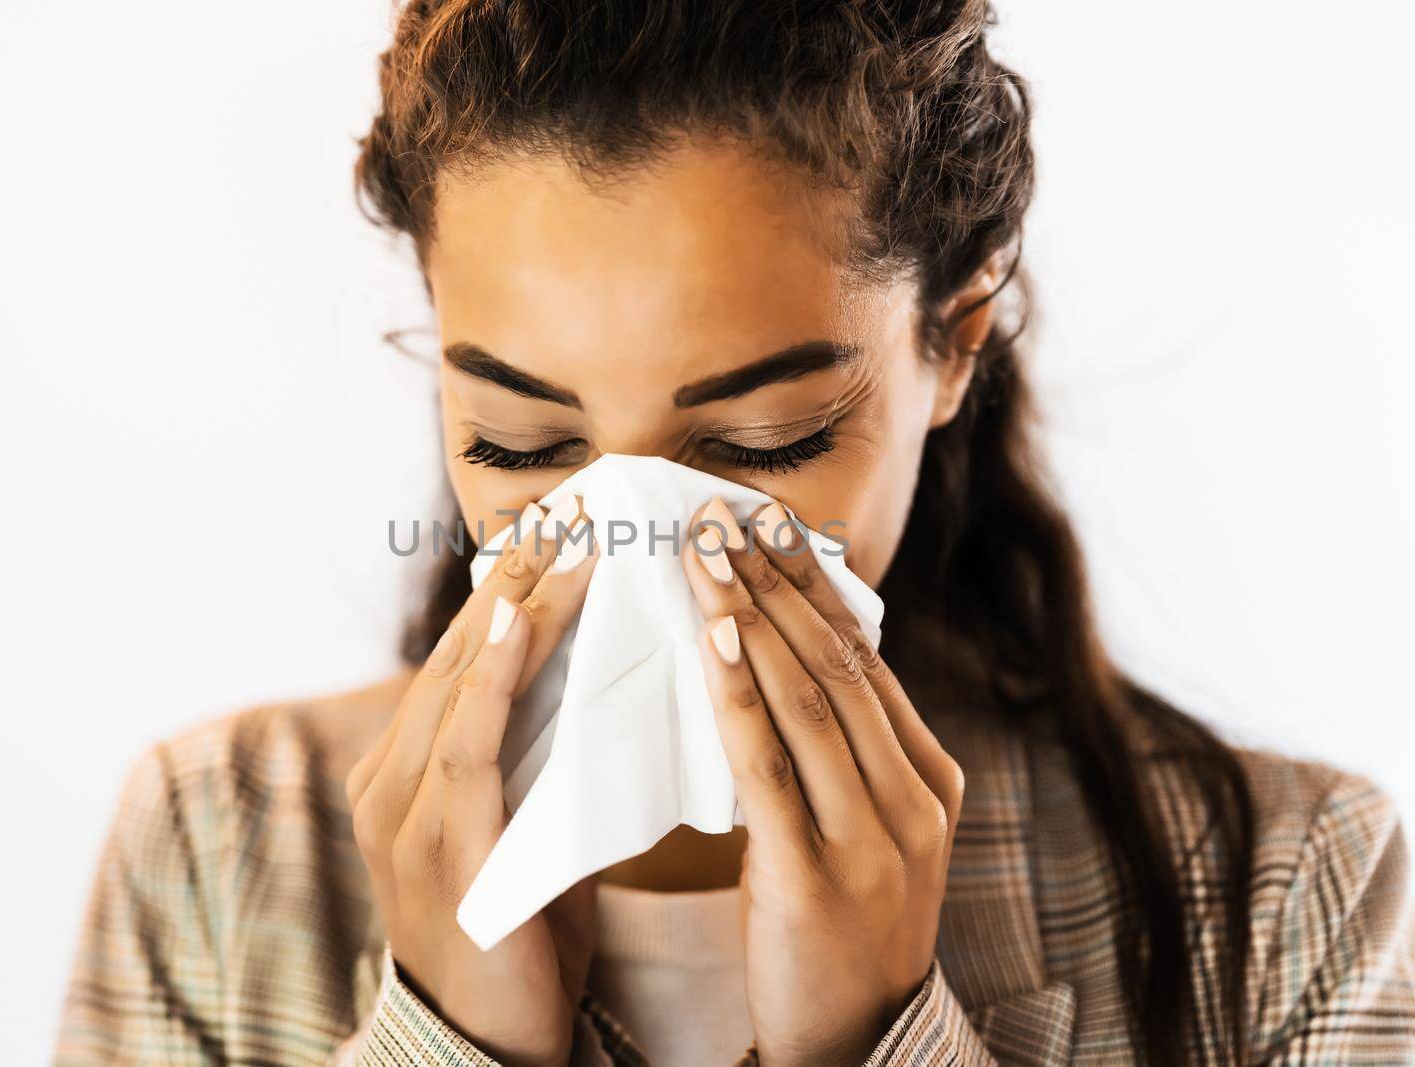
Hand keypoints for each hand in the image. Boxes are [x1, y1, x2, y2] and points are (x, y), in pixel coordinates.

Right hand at [345, 499, 599, 1066]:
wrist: (484, 1047)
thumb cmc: (518, 937)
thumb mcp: (526, 831)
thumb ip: (539, 761)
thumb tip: (600, 686)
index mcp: (411, 770)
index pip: (466, 658)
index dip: (516, 588)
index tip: (568, 526)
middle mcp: (392, 778)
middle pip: (460, 652)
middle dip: (520, 575)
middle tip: (579, 504)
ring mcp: (404, 810)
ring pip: (461, 679)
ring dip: (519, 602)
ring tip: (570, 537)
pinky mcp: (437, 845)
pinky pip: (464, 741)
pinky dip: (490, 672)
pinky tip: (519, 617)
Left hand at [682, 498, 964, 1066]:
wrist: (855, 1045)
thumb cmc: (842, 929)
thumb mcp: (864, 832)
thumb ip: (839, 756)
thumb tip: (778, 661)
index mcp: (931, 781)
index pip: (865, 660)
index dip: (813, 586)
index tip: (765, 523)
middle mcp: (913, 799)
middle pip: (837, 665)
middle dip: (775, 581)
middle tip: (719, 516)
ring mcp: (874, 839)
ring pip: (808, 700)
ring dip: (752, 616)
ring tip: (704, 554)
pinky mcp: (817, 876)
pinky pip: (770, 767)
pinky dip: (741, 694)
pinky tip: (715, 638)